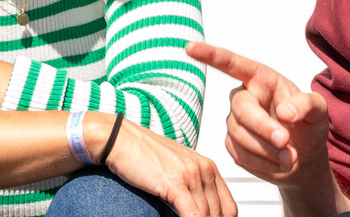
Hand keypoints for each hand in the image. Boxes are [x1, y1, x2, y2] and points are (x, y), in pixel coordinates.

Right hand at [100, 116, 237, 216]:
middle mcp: (203, 169)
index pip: (229, 207)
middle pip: (218, 214)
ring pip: (206, 215)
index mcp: (207, 166)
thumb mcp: (178, 167)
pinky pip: (191, 213)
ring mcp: (190, 175)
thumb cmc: (144, 154)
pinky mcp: (174, 183)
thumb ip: (193, 186)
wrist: (120, 139)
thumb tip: (200, 211)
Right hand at [187, 42, 329, 191]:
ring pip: (240, 135)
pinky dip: (263, 163)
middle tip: (286, 142)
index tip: (190, 48)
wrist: (305, 161)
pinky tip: (278, 162)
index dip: (211, 55)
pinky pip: (241, 155)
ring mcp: (235, 121)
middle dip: (263, 128)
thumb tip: (285, 111)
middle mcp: (244, 97)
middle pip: (241, 108)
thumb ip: (307, 104)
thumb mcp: (319, 112)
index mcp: (261, 80)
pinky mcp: (233, 145)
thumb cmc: (309, 128)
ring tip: (291, 157)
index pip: (233, 64)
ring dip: (268, 150)